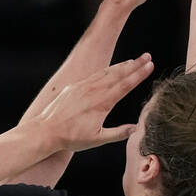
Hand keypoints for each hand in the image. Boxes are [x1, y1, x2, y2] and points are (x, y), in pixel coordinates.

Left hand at [37, 54, 153, 151]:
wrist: (45, 131)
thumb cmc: (71, 138)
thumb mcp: (97, 139)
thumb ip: (118, 133)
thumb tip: (136, 128)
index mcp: (102, 103)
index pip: (125, 85)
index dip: (139, 74)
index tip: (150, 65)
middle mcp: (93, 91)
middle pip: (118, 74)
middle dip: (135, 64)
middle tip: (147, 56)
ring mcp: (82, 87)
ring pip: (105, 72)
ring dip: (121, 66)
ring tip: (133, 60)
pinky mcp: (73, 87)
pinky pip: (93, 76)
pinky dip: (105, 71)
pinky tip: (109, 70)